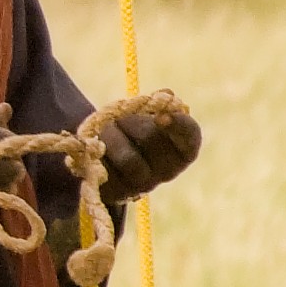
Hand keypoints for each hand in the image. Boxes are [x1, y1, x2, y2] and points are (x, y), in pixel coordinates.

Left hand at [86, 89, 201, 202]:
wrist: (106, 160)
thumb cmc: (132, 130)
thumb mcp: (145, 114)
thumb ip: (155, 105)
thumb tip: (167, 94)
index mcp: (181, 149)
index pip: (190, 136)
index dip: (178, 124)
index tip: (161, 114)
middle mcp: (166, 171)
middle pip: (149, 138)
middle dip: (130, 120)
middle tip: (120, 116)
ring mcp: (141, 185)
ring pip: (127, 159)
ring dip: (111, 136)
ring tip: (105, 131)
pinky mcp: (115, 192)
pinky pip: (105, 168)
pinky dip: (96, 152)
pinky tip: (95, 149)